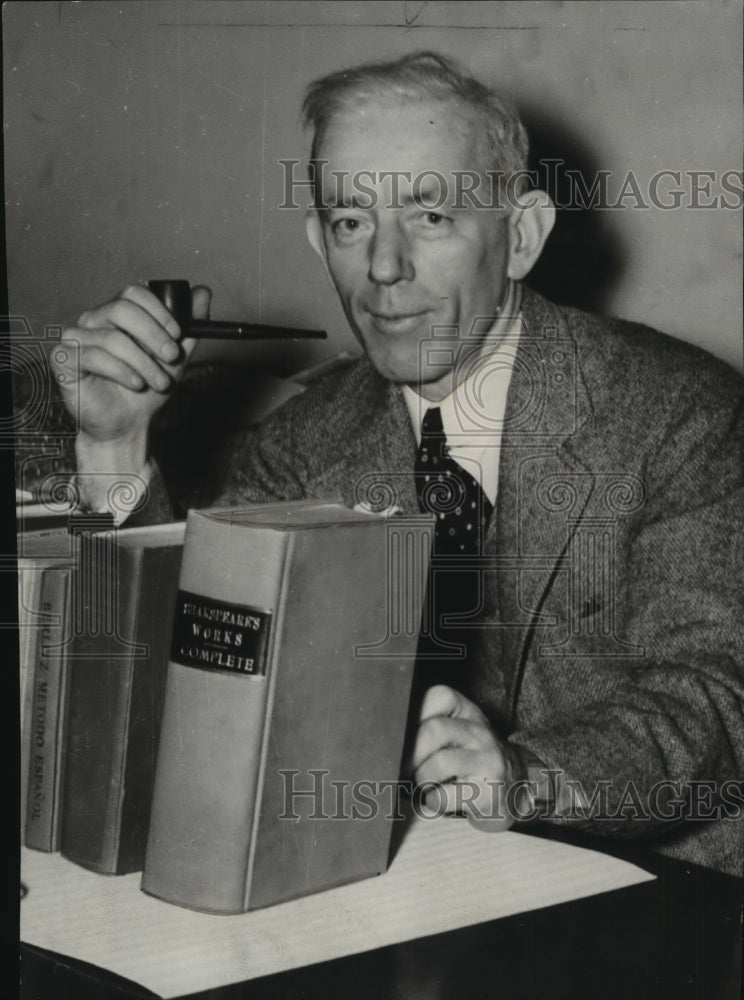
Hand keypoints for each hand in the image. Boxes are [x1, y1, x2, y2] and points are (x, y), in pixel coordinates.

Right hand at [52, 283, 209, 444]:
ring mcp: (76, 338)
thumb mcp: (176, 357)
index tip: (178, 334)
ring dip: (143, 363)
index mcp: (118, 314)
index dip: (158, 311)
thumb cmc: (147, 389)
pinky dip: (120, 371)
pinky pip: (92, 356)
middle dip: (153, 335)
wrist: (128, 423)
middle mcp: (94, 320)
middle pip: (121, 309)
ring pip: (112, 338)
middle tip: (172, 357)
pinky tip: (135, 384)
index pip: (134, 293)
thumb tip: (203, 292)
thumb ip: (190, 327)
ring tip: (159, 382)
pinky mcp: (63, 359)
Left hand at [411, 685, 529, 829]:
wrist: (518, 787)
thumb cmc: (473, 759)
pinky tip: (440, 800)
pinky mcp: (488, 791)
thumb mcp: (458, 732)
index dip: (415, 715)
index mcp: (468, 713)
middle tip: (407, 768)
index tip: (406, 736)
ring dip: (423, 779)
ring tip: (427, 785)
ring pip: (439, 763)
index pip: (438, 696)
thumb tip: (390, 739)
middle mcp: (479, 732)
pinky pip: (445, 796)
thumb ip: (429, 727)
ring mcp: (487, 760)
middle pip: (432, 731)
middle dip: (411, 754)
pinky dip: (433, 801)